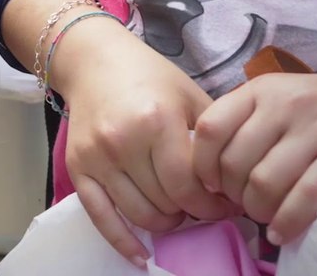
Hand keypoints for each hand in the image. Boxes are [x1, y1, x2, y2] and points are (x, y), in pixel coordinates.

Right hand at [59, 28, 237, 265]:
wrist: (95, 61)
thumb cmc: (150, 76)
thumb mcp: (191, 96)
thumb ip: (215, 137)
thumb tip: (239, 184)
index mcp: (157, 120)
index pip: (189, 186)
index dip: (213, 205)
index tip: (226, 204)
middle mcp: (123, 141)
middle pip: (167, 203)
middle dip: (193, 211)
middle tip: (204, 206)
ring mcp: (97, 156)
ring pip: (140, 215)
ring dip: (166, 222)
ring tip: (178, 210)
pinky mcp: (77, 167)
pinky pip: (100, 216)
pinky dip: (121, 241)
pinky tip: (140, 255)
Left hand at [193, 70, 316, 244]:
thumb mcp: (280, 97)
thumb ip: (246, 122)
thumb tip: (208, 166)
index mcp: (261, 90)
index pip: (211, 127)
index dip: (202, 164)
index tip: (210, 183)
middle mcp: (286, 106)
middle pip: (235, 163)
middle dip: (232, 194)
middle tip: (242, 203)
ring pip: (265, 183)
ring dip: (258, 211)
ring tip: (264, 216)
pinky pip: (305, 198)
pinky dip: (287, 222)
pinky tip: (282, 231)